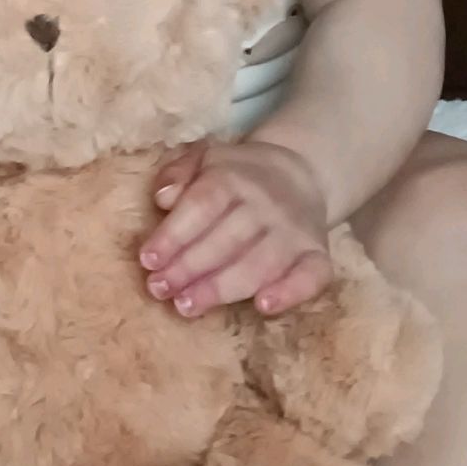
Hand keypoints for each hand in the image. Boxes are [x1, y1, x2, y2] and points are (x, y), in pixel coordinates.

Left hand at [138, 137, 332, 317]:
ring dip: (221, 288)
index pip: (201, 206)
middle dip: (188, 268)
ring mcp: (294, 230)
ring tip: (186, 306)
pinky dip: (290, 292)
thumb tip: (163, 198)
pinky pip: (311, 276)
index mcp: (233, 176)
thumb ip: (177, 173)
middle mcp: (266, 203)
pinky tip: (264, 306)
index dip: (173, 235)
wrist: (299, 172)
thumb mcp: (203, 159)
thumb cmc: (237, 174)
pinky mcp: (318, 253)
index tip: (148, 260)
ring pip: (259, 263)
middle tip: (159, 289)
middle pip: (225, 240)